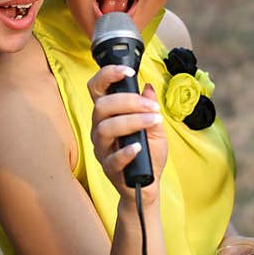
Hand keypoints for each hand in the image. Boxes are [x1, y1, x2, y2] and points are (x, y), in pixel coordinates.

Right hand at [87, 65, 167, 201]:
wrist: (147, 183)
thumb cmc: (148, 153)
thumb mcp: (155, 127)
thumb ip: (150, 108)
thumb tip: (148, 88)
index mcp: (108, 114)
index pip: (97, 88)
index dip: (108, 75)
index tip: (128, 71)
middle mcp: (99, 128)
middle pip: (101, 106)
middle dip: (128, 101)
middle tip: (151, 107)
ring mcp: (102, 148)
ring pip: (104, 129)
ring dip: (131, 121)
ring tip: (152, 122)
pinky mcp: (108, 168)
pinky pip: (112, 158)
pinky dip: (125, 151)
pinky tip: (138, 148)